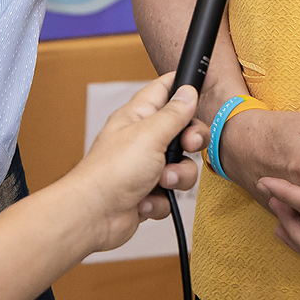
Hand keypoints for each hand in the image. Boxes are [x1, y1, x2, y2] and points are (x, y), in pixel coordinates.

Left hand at [65, 74, 203, 253]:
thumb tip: (188, 92)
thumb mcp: (150, 135)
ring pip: (181, 165)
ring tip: (161, 180)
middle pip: (182, 130)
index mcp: (138, 116)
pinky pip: (170, 192)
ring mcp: (145, 167)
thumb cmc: (110, 172)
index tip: (205, 82)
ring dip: (177, 176)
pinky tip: (144, 200)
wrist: (94, 216)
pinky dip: (161, 198)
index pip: (165, 89)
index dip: (185, 84)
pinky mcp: (148, 192)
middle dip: (191, 141)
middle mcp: (143, 139)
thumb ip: (174, 114)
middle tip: (187, 145)